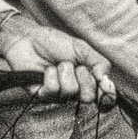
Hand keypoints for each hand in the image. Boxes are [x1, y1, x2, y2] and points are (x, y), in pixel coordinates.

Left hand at [0, 13, 115, 108]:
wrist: (29, 40)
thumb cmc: (55, 44)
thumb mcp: (82, 49)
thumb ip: (98, 62)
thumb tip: (106, 79)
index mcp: (88, 81)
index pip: (104, 99)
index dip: (107, 97)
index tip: (106, 85)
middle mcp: (76, 91)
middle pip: (89, 97)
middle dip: (84, 77)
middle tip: (75, 65)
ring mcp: (59, 95)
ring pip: (71, 91)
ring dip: (65, 72)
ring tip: (58, 64)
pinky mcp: (43, 96)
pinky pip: (53, 90)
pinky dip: (51, 75)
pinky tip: (46, 70)